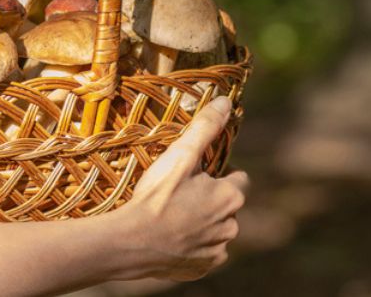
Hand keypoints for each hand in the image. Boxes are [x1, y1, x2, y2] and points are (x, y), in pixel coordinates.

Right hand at [115, 96, 247, 280]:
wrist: (131, 242)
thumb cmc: (156, 196)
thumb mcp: (180, 155)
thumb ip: (205, 127)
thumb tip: (226, 102)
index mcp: (230, 196)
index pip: (239, 179)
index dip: (220, 173)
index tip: (198, 173)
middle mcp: (231, 226)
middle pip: (226, 205)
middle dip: (209, 199)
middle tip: (180, 193)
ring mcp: (216, 250)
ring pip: (215, 230)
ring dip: (201, 223)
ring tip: (172, 216)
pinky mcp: (201, 268)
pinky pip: (202, 253)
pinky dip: (191, 245)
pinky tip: (170, 237)